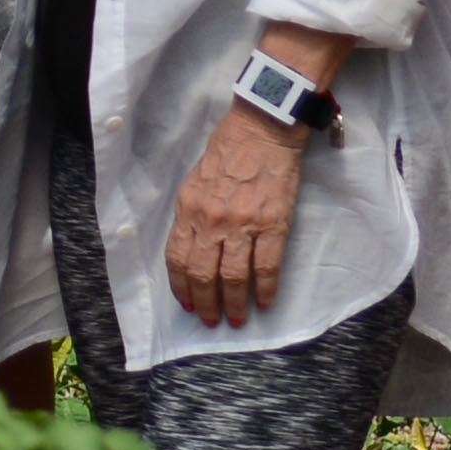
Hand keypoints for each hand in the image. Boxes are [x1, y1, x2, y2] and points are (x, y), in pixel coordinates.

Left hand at [162, 102, 309, 329]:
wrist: (262, 129)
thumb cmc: (228, 152)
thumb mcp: (195, 181)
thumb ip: (192, 215)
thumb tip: (192, 247)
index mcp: (189, 209)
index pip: (177, 258)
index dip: (181, 287)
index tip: (187, 303)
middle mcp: (211, 220)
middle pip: (203, 274)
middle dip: (206, 303)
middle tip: (212, 320)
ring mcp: (242, 223)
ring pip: (234, 277)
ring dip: (234, 304)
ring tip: (236, 319)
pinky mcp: (273, 223)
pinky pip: (267, 266)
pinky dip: (266, 289)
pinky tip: (266, 302)